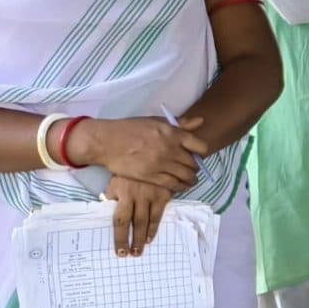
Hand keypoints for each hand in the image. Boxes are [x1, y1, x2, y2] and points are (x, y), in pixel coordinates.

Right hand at [66, 116, 204, 190]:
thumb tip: (200, 121)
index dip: (201, 152)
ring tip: (190, 180)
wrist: (107, 142)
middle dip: (195, 167)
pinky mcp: (152, 176)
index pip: (200, 146)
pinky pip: (173, 185)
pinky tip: (182, 186)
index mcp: (172, 133)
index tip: (198, 154)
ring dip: (191, 179)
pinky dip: (181, 187)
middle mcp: (169, 149)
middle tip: (193, 169)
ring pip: (186, 176)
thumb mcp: (156, 120)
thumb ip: (180, 123)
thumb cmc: (131, 129)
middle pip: (193, 163)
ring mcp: (161, 164)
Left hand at [103, 176, 174, 256]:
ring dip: (143, 237)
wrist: (149, 153)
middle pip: (133, 223)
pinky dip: (154, 228)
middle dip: (132, 241)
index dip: (119, 237)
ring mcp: (151, 195)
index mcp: (122, 192)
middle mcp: (136, 196)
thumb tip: (106, 210)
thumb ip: (112, 194)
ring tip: (140, 250)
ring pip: (147, 221)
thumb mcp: (116, 178)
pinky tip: (150, 237)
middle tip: (131, 254)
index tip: (119, 250)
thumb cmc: (128, 169)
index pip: (119, 220)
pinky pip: (159, 215)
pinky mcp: (164, 194)